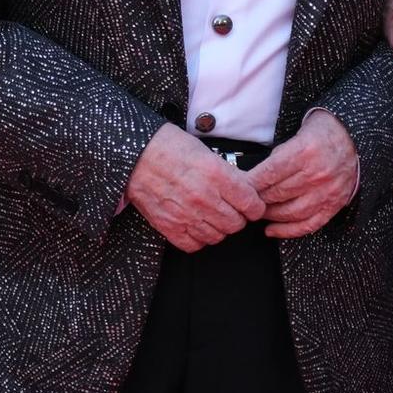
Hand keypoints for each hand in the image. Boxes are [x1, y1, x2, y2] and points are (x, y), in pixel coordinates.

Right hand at [124, 123, 266, 251]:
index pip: (251, 204)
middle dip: (238, 218)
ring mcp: (186, 215)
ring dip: (219, 228)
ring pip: (217, 236)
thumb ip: (228, 174)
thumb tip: (246, 190)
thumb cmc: (172, 148)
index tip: (252, 205)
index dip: (255, 206)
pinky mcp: (169, 227)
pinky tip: (197, 225)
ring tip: (212, 216)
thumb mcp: (207, 152)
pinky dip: (199, 238)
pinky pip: (194, 245)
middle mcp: (203, 198)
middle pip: (236, 224)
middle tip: (231, 210)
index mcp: (217, 175)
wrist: (136, 155)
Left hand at [248, 109, 358, 238]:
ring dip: (270, 215)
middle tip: (245, 201)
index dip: (250, 183)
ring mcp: (327, 192)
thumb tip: (254, 177)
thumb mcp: (298, 134)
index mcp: (305, 151)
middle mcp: (317, 173)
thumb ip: (278, 156)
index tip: (239, 188)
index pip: (269, 173)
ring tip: (258, 213)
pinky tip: (272, 230)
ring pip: (290, 212)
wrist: (354, 138)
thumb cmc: (322, 133)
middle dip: (257, 199)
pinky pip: (309, 224)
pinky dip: (288, 231)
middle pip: (277, 193)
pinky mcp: (334, 205)